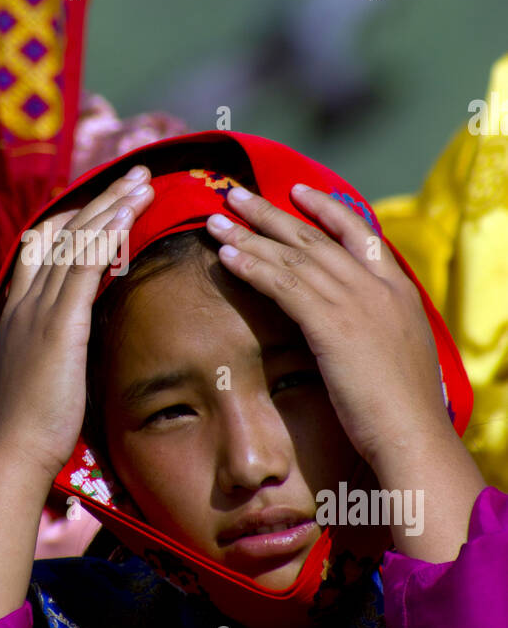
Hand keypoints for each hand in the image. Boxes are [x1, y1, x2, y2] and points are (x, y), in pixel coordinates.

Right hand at [0, 166, 154, 481]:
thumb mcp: (37, 373)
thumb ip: (52, 348)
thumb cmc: (31, 425)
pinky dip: (108, 234)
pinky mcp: (59, 324)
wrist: (16, 450)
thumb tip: (73, 345)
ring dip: (112, 206)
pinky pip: (85, 266)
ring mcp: (39, 310)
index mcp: (16, 310)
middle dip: (101, 200)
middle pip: (63, 232)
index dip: (72, 218)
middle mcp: (24, 300)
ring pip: (77, 241)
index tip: (102, 201)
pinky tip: (130, 215)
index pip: (40, 246)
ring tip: (143, 183)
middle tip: (134, 176)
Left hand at [207, 184, 484, 560]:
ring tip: (214, 219)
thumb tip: (354, 327)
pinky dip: (252, 266)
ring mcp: (357, 302)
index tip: (296, 191)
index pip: (359, 233)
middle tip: (235, 194)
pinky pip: (283, 284)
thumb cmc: (403, 411)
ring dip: (249, 234)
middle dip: (271, 212)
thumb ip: (376, 329)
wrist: (413, 436)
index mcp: (398, 291)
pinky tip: (226, 256)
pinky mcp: (333, 324)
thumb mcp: (397, 355)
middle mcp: (378, 287)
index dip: (325, 208)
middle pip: (316, 237)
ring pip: (293, 256)